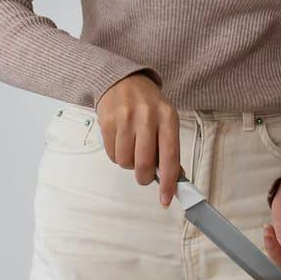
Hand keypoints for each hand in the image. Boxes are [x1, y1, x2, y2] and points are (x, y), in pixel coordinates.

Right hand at [97, 71, 181, 204]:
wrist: (122, 80)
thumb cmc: (148, 105)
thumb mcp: (165, 120)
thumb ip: (169, 147)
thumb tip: (174, 178)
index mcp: (168, 117)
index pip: (170, 156)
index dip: (169, 182)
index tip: (166, 199)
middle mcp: (147, 117)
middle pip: (144, 163)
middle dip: (144, 176)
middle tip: (144, 175)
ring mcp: (125, 118)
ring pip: (126, 161)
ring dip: (128, 164)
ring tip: (131, 150)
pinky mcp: (107, 121)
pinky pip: (111, 154)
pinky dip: (117, 155)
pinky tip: (121, 142)